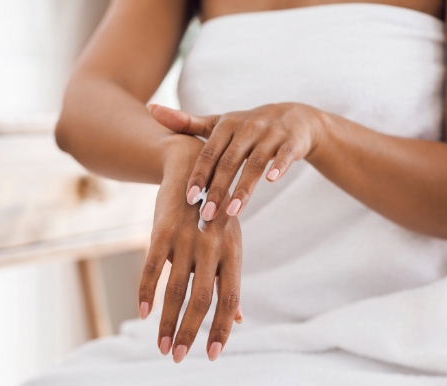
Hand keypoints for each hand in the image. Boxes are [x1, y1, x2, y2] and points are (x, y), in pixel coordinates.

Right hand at [138, 135, 242, 362]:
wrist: (191, 165)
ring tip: (160, 346)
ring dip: (166, 321)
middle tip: (176, 357)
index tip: (212, 355)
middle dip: (188, 333)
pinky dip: (146, 291)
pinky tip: (141, 312)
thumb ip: (229, 281)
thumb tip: (239, 320)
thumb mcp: (229, 243)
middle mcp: (212, 247)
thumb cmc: (212, 214)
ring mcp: (186, 239)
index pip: (229, 299)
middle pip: (202, 300)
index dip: (221, 328)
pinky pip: (152, 266)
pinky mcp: (162, 230)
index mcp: (232, 253)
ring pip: (176, 289)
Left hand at [148, 103, 325, 218]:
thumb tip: (151, 108)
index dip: (198, 175)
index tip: (188, 199)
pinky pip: (285, 154)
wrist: (295, 118)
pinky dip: (278, 166)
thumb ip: (186, 122)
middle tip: (206, 216)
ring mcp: (271, 132)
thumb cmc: (247, 127)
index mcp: (226, 125)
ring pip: (255, 162)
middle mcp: (247, 126)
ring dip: (244, 189)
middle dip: (216, 190)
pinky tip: (271, 181)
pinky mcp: (293, 140)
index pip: (208, 154)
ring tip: (232, 213)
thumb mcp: (218, 124)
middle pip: (228, 162)